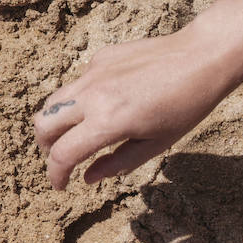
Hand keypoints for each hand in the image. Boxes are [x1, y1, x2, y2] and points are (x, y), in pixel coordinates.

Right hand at [34, 18, 242, 189]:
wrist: (200, 58)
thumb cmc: (186, 106)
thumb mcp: (157, 144)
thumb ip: (118, 162)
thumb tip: (88, 178)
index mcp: (108, 122)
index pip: (63, 154)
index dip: (56, 175)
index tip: (61, 185)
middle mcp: (91, 96)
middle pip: (43, 125)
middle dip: (46, 147)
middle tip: (61, 158)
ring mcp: (92, 74)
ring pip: (53, 101)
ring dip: (55, 122)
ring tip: (73, 133)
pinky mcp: (98, 59)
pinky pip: (77, 84)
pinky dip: (79, 100)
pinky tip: (106, 102)